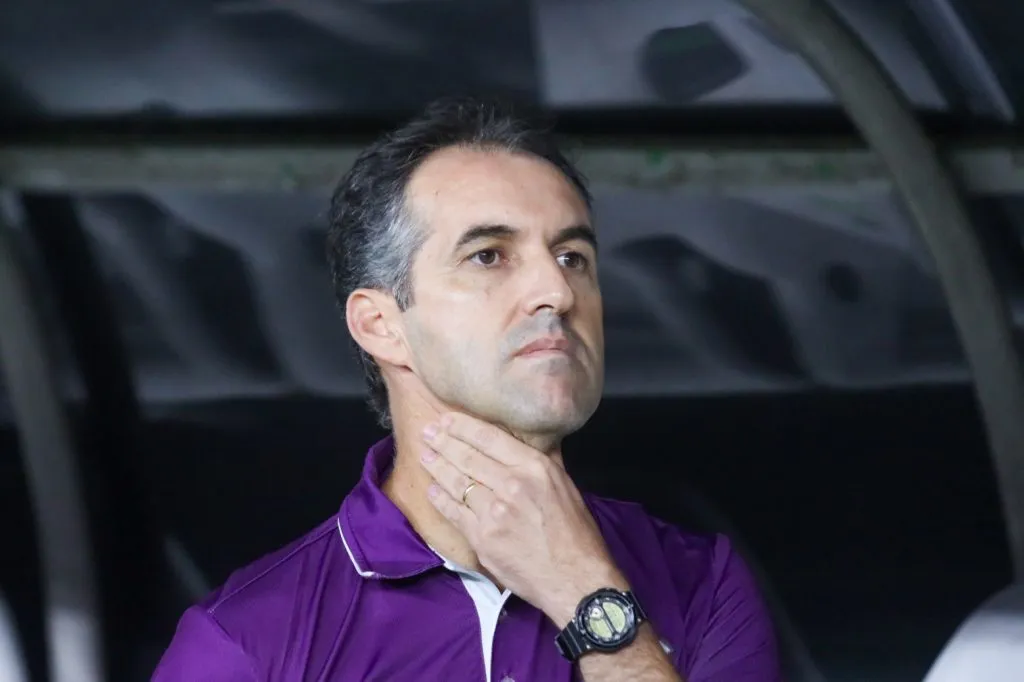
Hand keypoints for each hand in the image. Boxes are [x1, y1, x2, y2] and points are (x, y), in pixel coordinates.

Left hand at [419, 412, 628, 625]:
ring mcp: (494, 512)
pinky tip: (433, 490)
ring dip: (437, 467)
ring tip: (426, 457)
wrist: (575, 578)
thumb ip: (538, 465)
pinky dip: (441, 499)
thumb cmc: (575, 533)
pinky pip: (454, 512)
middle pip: (467, 457)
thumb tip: (519, 446)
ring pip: (457, 482)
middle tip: (427, 433)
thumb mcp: (564, 486)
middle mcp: (512, 484)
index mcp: (534, 467)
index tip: (446, 419)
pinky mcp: (482, 538)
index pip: (489, 438)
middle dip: (443, 442)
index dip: (462, 427)